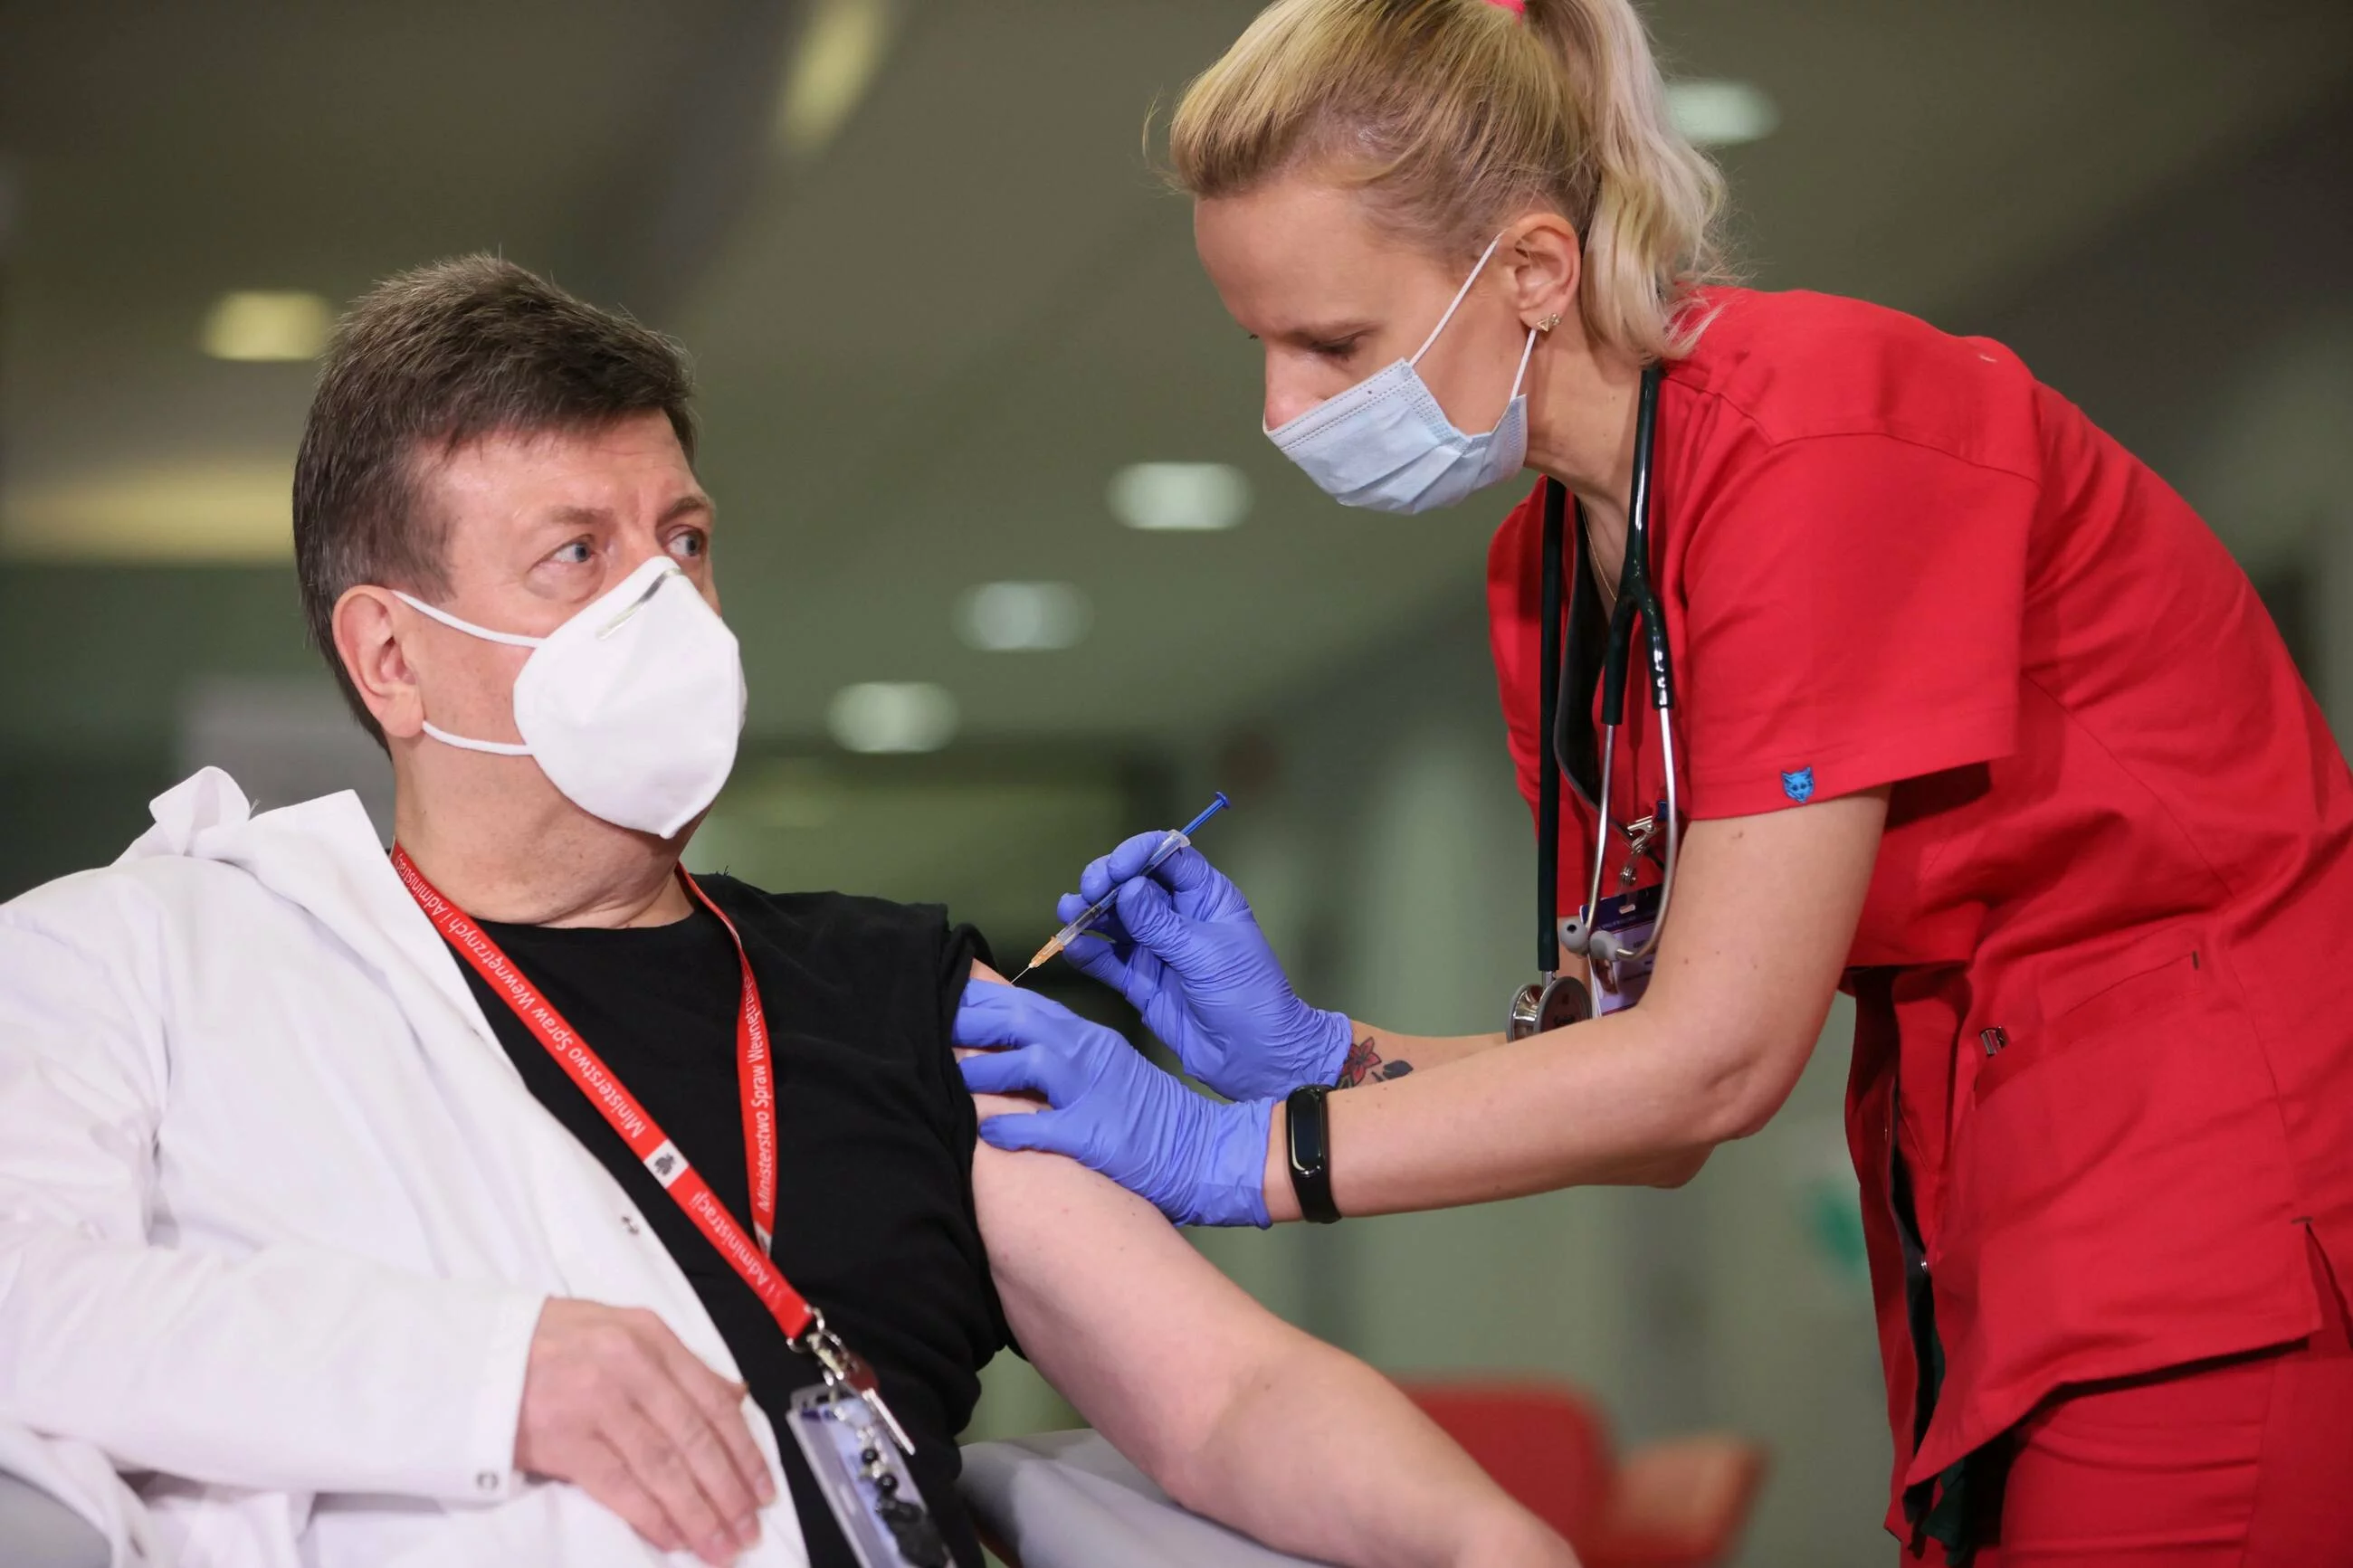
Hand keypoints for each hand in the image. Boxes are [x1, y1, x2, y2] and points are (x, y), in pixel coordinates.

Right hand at [514, 1299, 775, 1565]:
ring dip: (698, 1513)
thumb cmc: (546, 1345)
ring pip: (665, 1466)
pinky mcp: (564, 1439)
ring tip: (720, 1545)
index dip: (744, 1450)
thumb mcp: (618, 1330)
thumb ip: (675, 1364)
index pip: (713, 1400)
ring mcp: (597, 1402)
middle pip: (695, 1438)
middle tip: (748, 1530)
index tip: (763, 1489)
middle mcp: (630, 1365)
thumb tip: (734, 1398)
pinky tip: (673, 1537)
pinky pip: (620, 1485)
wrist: (467, 1355)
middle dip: (728, 1491)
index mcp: (650, 1336)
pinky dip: (652, 1515)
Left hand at [955, 980, 1272, 1227]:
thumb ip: (1064, 1053)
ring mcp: (1093, 1091)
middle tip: (931, 1022)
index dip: (981, 998)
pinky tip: (988, 1136)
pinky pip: (1044, 1128)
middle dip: (972, 1020)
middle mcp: (1088, 1054)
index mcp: (1088, 1037)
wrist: (1205, 1150)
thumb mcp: (1107, 1068)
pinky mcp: (1097, 1134)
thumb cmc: (1149, 1115)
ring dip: (985, 1071)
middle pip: (1020, 1021)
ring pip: (1029, 1063)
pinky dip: (1012, 1129)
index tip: (944, 993)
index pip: (1027, 1004)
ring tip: (954, 1080)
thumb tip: (1014, 1049)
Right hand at [1058, 834, 1350, 1099]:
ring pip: (1114, 920)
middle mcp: (1177, 916)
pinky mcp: (1140, 981)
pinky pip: (1108, 960)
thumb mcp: (1206, 954)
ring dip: (1090, 913)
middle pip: (1133, 883)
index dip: (1139, 854)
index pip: (1167, 857)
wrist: (1254, 1057)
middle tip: (1089, 891)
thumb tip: (1126, 888)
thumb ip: (1160, 924)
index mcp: (1205, 896)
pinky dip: (1089, 953)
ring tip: (1069, 912)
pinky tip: (1075, 948)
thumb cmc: (1247, 995)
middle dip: (1106, 881)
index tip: (1117, 869)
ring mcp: (1156, 948)